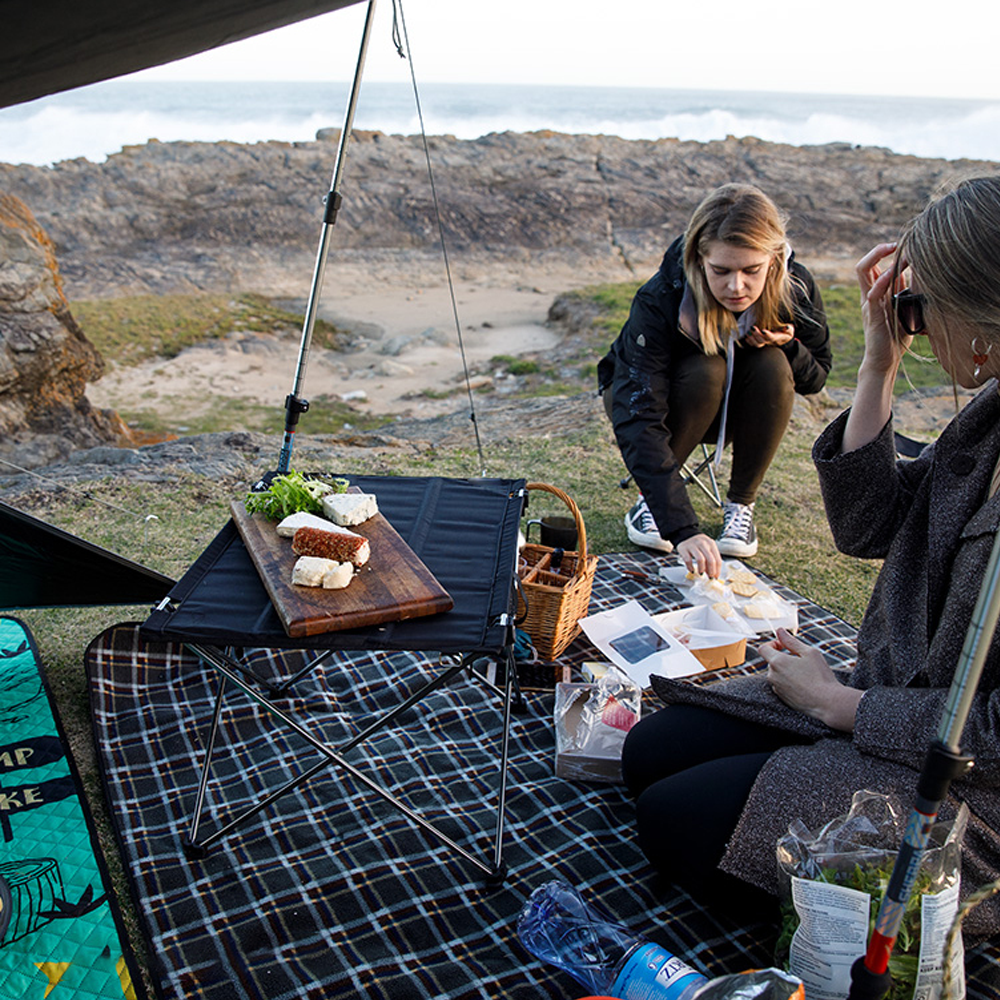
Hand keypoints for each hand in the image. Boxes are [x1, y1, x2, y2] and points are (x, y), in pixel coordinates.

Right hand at [676, 533, 721, 579]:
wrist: (686, 534)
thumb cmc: (698, 544)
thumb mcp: (707, 548)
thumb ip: (710, 559)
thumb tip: (712, 573)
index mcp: (711, 544)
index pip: (717, 559)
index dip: (717, 570)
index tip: (716, 576)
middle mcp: (703, 544)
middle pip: (710, 559)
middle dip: (711, 571)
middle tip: (710, 577)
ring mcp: (693, 545)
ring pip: (700, 559)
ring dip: (702, 569)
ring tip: (701, 573)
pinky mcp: (684, 548)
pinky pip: (688, 560)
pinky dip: (690, 567)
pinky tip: (692, 570)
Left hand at [742, 323, 793, 347]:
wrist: (782, 336)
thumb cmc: (786, 331)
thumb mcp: (790, 330)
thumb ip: (789, 329)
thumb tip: (787, 327)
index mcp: (777, 338)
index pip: (772, 338)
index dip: (767, 335)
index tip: (763, 330)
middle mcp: (769, 342)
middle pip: (762, 341)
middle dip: (757, 335)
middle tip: (752, 328)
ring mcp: (764, 343)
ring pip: (757, 344)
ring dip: (752, 339)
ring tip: (748, 332)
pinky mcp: (760, 343)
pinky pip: (753, 345)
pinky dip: (749, 342)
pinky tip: (746, 337)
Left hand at [757, 628, 862, 730]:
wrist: (828, 703)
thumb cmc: (820, 676)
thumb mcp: (809, 653)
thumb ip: (791, 641)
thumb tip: (780, 631)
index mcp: (777, 662)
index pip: (763, 648)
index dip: (772, 644)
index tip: (783, 645)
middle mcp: (773, 676)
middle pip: (771, 661)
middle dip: (783, 658)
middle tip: (801, 660)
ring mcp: (777, 688)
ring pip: (777, 674)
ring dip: (787, 670)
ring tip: (806, 674)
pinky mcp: (782, 698)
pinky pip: (782, 685)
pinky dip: (789, 682)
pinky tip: (805, 685)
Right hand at [855, 242, 909, 377]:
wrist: (885, 361)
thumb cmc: (896, 338)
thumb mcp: (903, 309)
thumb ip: (904, 293)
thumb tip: (913, 273)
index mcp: (876, 295)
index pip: (874, 267)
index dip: (886, 254)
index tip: (904, 247)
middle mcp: (869, 296)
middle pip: (864, 265)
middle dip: (879, 250)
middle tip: (896, 244)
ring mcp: (868, 305)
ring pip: (863, 272)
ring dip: (878, 257)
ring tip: (894, 249)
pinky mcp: (871, 315)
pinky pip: (873, 292)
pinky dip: (882, 280)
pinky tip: (893, 273)